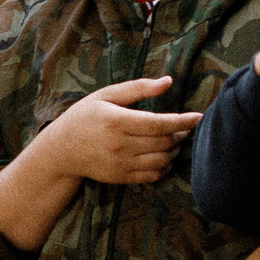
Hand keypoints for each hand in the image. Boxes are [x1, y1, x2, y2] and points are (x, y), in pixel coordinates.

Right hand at [37, 76, 201, 184]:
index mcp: (117, 120)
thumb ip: (138, 88)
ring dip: (173, 151)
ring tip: (173, 141)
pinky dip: (164, 167)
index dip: (183, 121)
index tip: (199, 117)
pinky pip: (151, 176)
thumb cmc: (84, 117)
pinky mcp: (120, 177)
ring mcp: (120, 163)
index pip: (159, 123)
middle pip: (163, 142)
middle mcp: (119, 144)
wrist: (61, 150)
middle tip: (183, 127)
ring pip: (161, 160)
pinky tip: (163, 157)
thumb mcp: (106, 95)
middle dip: (179, 134)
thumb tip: (167, 81)